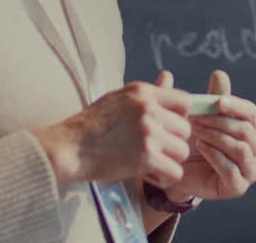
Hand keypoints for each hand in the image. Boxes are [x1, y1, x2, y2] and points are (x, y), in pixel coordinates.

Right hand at [33, 81, 191, 188]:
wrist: (69, 147)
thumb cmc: (90, 125)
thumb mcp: (118, 99)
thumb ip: (146, 94)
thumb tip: (168, 77)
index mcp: (142, 92)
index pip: (185, 101)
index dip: (180, 118)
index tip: (168, 129)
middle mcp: (148, 108)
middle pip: (185, 129)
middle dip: (173, 143)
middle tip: (154, 150)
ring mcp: (148, 132)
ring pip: (182, 151)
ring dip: (169, 161)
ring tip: (150, 163)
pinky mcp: (146, 156)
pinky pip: (175, 172)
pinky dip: (165, 178)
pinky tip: (149, 175)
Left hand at [159, 69, 255, 201]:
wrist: (178, 169)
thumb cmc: (195, 138)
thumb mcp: (203, 115)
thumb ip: (212, 98)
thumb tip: (219, 73)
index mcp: (255, 129)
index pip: (251, 113)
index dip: (235, 105)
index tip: (216, 100)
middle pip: (247, 130)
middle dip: (220, 121)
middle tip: (196, 117)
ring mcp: (251, 171)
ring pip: (241, 148)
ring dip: (216, 136)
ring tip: (195, 130)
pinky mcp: (238, 187)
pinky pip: (231, 169)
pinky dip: (214, 154)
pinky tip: (200, 145)